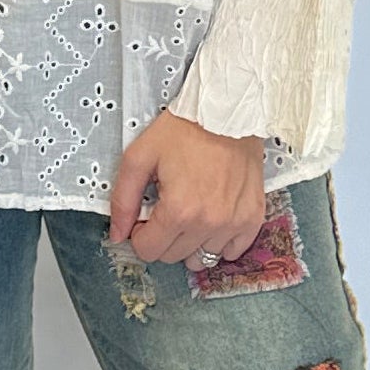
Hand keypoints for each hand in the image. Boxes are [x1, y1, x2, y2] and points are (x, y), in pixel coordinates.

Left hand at [107, 111, 265, 265]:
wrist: (228, 111)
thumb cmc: (184, 129)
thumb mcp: (140, 156)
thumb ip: (124, 199)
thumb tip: (117, 234)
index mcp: (179, 211)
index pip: (149, 251)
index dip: (141, 234)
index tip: (147, 214)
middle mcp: (208, 223)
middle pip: (173, 256)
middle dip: (163, 237)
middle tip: (167, 207)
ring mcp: (234, 223)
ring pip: (202, 257)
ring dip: (191, 241)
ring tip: (192, 211)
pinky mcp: (252, 217)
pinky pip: (232, 251)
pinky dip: (219, 241)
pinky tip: (212, 219)